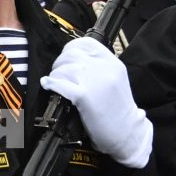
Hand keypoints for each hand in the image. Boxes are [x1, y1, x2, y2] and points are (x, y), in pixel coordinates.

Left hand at [39, 39, 151, 167]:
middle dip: (60, 62)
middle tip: (58, 73)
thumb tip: (75, 62)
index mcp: (113, 63)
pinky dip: (51, 83)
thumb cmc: (119, 110)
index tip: (66, 56)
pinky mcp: (84, 96)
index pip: (87, 43)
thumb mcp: (116, 80)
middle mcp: (104, 68)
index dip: (71, 48)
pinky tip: (48, 85)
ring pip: (65, 68)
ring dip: (55, 74)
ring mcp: (94, 81)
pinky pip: (60, 84)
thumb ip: (100, 68)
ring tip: (55, 82)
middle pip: (72, 54)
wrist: (127, 132)